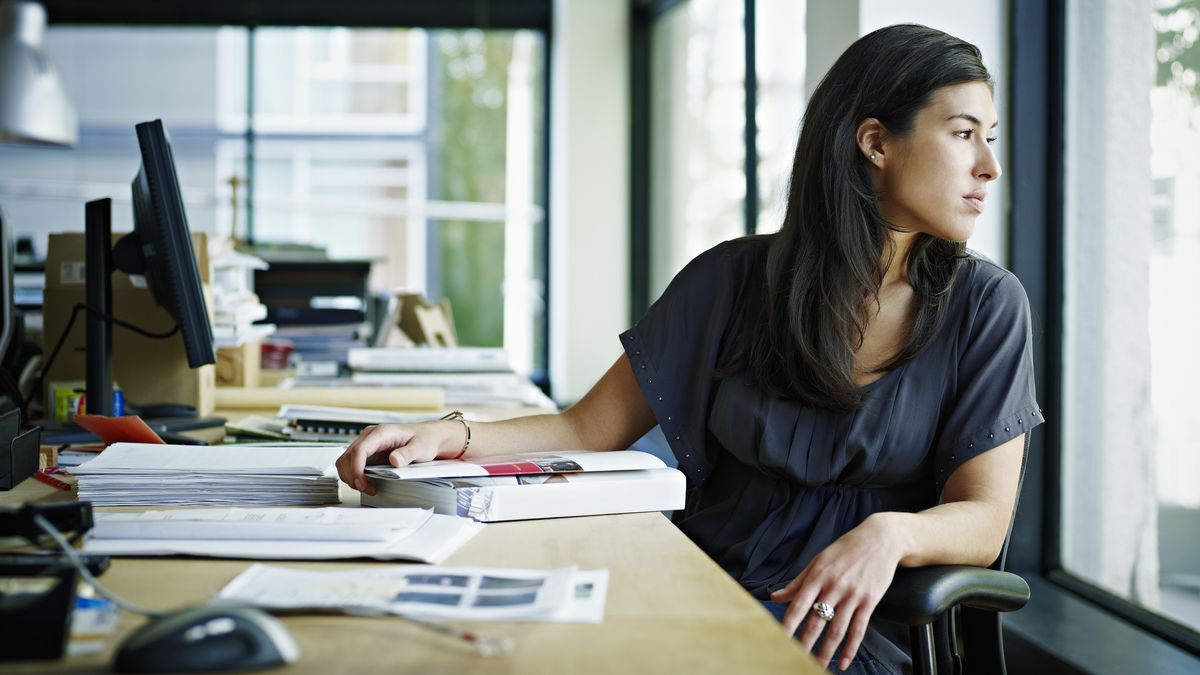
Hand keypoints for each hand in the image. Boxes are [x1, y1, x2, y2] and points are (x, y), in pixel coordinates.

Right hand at [335, 421, 457, 494]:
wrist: (427, 437)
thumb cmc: (424, 439)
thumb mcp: (421, 447)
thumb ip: (408, 453)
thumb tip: (394, 460)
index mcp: (381, 433)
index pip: (359, 450)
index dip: (356, 468)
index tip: (361, 483)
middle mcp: (370, 437)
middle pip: (347, 457)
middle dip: (352, 476)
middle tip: (367, 489)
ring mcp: (367, 445)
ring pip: (345, 462)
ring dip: (351, 477)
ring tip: (368, 488)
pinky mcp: (367, 453)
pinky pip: (351, 465)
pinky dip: (354, 476)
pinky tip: (366, 483)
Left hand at [769, 513, 905, 670]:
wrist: (880, 539)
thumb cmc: (846, 549)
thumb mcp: (818, 561)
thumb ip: (797, 582)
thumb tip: (775, 597)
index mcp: (818, 576)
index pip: (799, 605)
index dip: (788, 624)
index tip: (779, 639)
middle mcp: (834, 587)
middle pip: (816, 621)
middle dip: (804, 643)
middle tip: (794, 659)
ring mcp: (853, 595)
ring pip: (837, 630)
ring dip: (826, 651)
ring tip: (816, 666)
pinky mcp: (869, 601)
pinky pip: (858, 629)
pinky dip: (850, 648)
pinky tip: (843, 661)